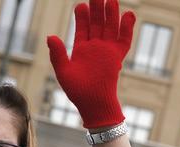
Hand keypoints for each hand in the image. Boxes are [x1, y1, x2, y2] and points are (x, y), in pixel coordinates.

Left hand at [47, 0, 134, 128]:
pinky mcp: (117, 57)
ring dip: (111, 14)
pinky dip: (127, 28)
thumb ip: (57, 53)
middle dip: (97, 9)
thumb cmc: (77, 91)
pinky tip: (129, 15)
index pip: (83, 27)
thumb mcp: (63, 71)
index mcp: (81, 49)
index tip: (81, 5)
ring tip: (112, 0)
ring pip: (110, 28)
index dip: (82, 15)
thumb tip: (50, 36)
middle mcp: (95, 47)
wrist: (93, 104)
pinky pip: (124, 40)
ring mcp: (107, 51)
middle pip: (97, 23)